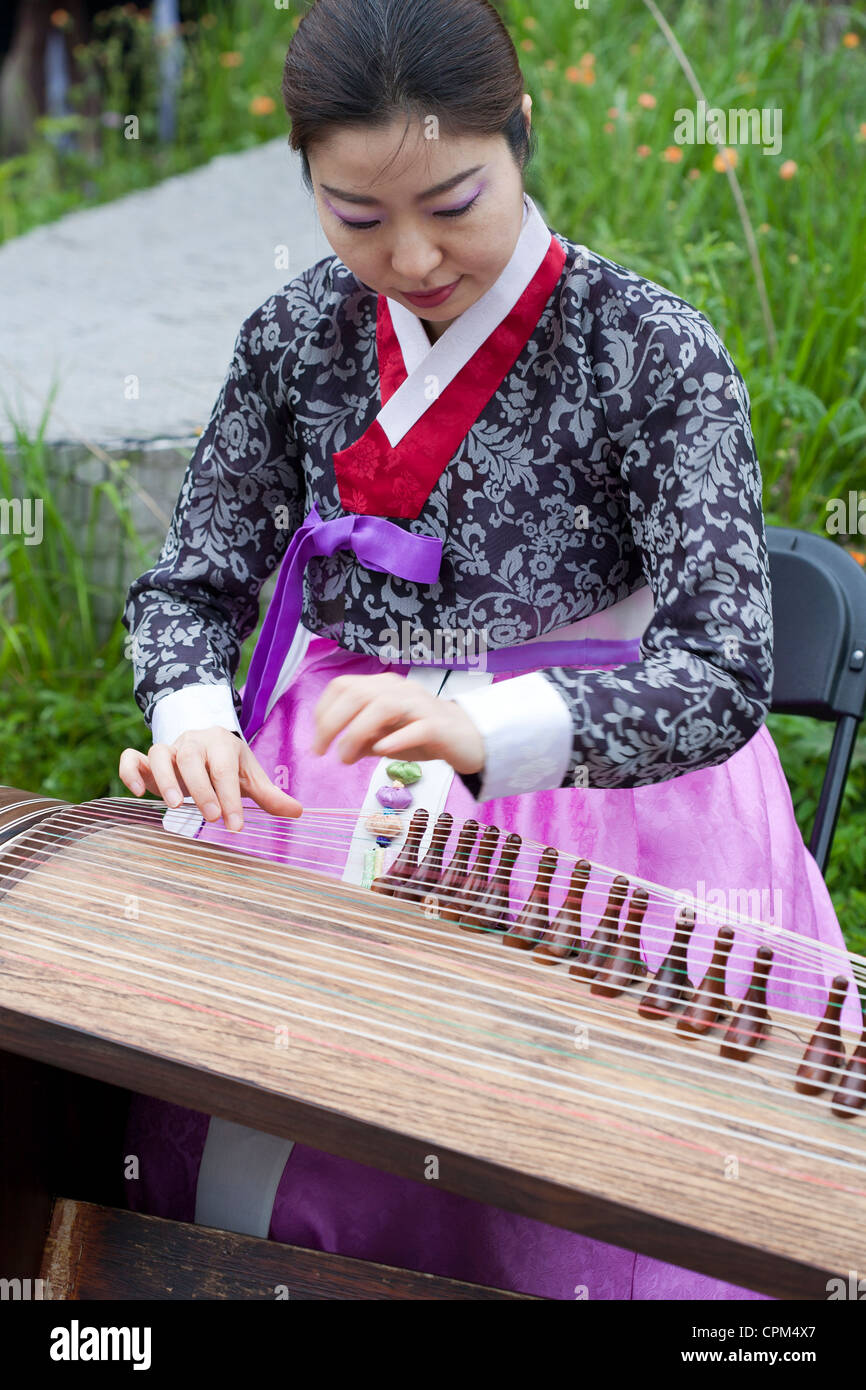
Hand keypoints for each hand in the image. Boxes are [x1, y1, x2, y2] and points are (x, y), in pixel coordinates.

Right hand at [118, 726, 301, 829]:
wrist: (205, 742)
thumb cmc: (229, 764)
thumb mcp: (249, 776)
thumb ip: (269, 795)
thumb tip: (298, 811)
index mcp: (221, 744)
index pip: (224, 769)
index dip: (230, 797)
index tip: (235, 826)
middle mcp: (192, 742)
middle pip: (192, 758)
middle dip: (201, 788)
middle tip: (211, 818)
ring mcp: (168, 748)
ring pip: (160, 754)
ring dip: (166, 779)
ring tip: (177, 808)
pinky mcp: (146, 759)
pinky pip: (131, 757)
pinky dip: (131, 772)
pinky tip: (141, 794)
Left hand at [311, 673, 484, 773]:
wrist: (468, 738)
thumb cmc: (423, 736)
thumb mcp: (385, 739)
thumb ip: (363, 741)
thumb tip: (340, 751)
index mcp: (383, 687)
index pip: (344, 686)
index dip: (324, 711)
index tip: (318, 740)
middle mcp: (400, 689)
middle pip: (357, 693)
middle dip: (332, 723)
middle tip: (322, 751)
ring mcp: (421, 705)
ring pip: (383, 706)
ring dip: (357, 732)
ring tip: (345, 758)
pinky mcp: (439, 725)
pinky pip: (417, 727)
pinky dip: (396, 737)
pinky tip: (382, 751)